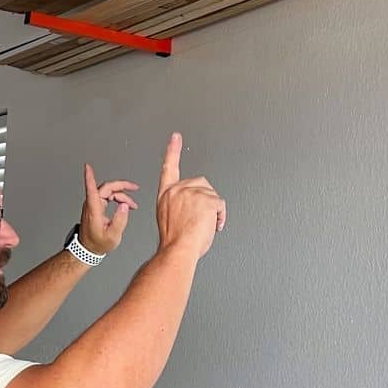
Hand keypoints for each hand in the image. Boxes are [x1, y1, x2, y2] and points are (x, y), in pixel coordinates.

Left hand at [79, 164, 138, 254]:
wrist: (89, 249)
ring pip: (109, 192)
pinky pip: (108, 197)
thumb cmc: (98, 243)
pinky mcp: (95, 207)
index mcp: (94, 209)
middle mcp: (92, 205)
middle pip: (107, 188)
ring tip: (133, 205)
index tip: (87, 167)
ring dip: (122, 195)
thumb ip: (120, 220)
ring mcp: (93, 205)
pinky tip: (125, 205)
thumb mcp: (113, 236)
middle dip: (122, 186)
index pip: (91, 189)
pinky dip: (118, 199)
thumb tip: (124, 206)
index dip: (89, 177)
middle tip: (134, 187)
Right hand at [156, 133, 225, 260]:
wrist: (177, 250)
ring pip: (213, 195)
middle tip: (199, 220)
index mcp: (166, 194)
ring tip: (202, 226)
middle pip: (202, 184)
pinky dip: (220, 217)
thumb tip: (192, 208)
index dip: (173, 150)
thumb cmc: (174, 241)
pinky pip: (220, 205)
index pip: (169, 167)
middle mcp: (177, 190)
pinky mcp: (206, 199)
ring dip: (213, 211)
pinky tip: (212, 226)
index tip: (176, 137)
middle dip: (205, 200)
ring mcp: (192, 193)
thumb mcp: (168, 218)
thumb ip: (178, 205)